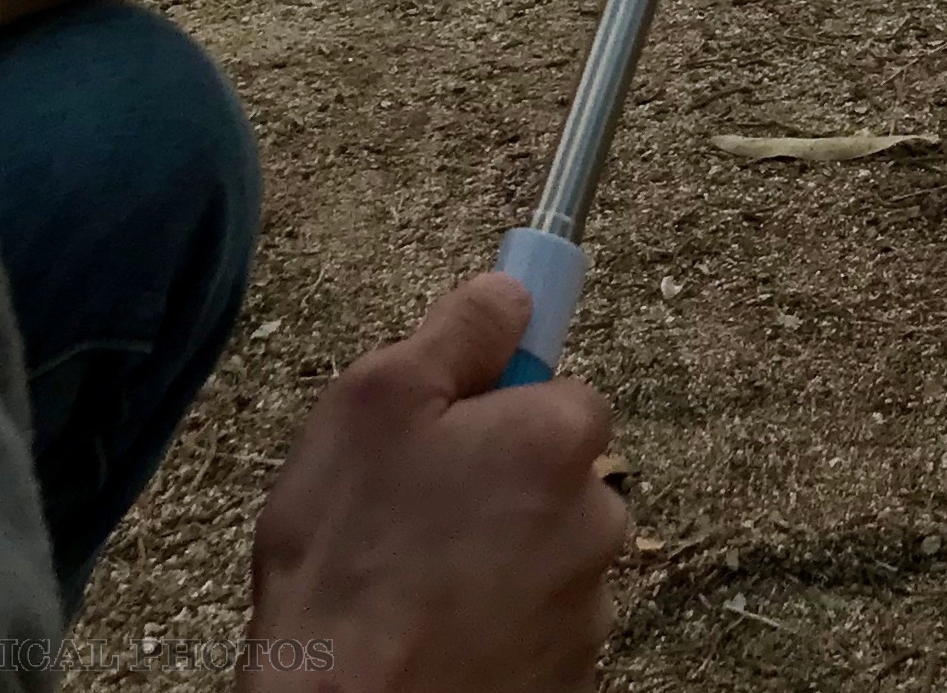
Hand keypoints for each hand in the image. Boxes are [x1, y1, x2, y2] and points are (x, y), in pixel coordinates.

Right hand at [248, 274, 625, 691]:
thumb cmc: (351, 565)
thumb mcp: (374, 402)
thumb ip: (458, 331)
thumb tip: (510, 293)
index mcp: (557, 440)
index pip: (564, 392)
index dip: (501, 407)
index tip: (455, 429)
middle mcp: (594, 523)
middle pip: (559, 479)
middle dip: (499, 487)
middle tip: (415, 511)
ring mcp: (585, 615)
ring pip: (546, 559)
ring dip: (498, 563)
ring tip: (413, 585)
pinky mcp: (565, 683)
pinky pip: (535, 630)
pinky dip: (495, 631)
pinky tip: (433, 636)